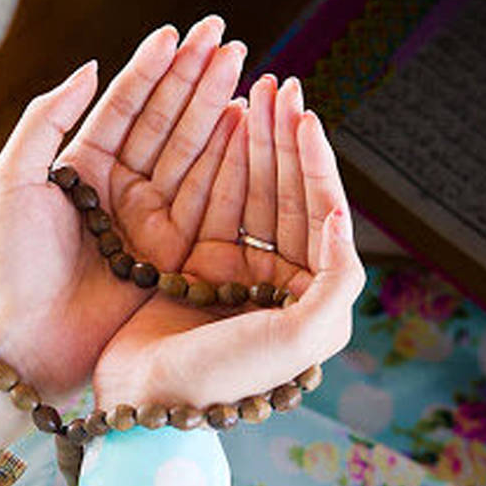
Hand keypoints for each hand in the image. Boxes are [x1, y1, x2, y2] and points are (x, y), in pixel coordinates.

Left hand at [0, 17, 248, 398]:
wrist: (24, 340)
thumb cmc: (9, 261)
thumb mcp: (12, 179)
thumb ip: (47, 119)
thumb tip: (89, 65)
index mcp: (81, 166)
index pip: (124, 105)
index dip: (151, 68)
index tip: (177, 33)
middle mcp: (120, 188)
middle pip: (165, 121)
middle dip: (194, 78)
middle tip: (224, 37)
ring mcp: (150, 218)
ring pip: (190, 152)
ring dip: (216, 108)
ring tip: (240, 67)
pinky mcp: (174, 251)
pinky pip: (206, 197)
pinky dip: (228, 159)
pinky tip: (244, 122)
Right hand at [92, 75, 365, 407]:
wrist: (145, 399)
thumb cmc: (225, 375)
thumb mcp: (299, 338)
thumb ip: (338, 281)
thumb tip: (340, 218)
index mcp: (314, 299)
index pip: (322, 213)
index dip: (315, 162)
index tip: (304, 117)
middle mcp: (281, 281)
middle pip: (289, 193)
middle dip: (285, 139)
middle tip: (278, 85)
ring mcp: (238, 270)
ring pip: (253, 190)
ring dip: (256, 141)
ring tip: (254, 91)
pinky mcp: (197, 264)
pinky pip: (214, 201)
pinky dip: (219, 163)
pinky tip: (223, 124)